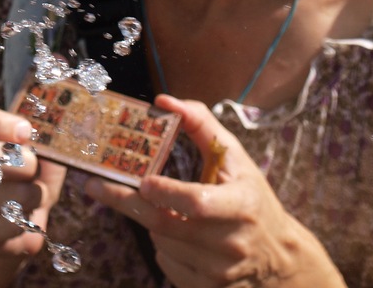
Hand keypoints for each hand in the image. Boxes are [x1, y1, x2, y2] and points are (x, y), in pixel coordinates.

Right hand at [0, 102, 66, 287]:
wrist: (17, 222)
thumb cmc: (28, 177)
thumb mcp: (39, 152)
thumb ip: (43, 141)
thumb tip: (53, 140)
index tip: (26, 132)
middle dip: (23, 163)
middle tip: (36, 169)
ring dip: (30, 196)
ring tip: (33, 197)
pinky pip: (3, 223)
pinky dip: (24, 222)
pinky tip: (23, 218)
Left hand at [85, 96, 343, 287]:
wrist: (278, 256)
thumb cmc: (251, 197)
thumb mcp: (234, 158)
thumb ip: (200, 124)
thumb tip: (164, 101)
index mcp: (241, 206)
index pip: (197, 203)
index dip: (166, 192)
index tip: (142, 179)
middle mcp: (230, 243)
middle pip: (165, 224)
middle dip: (126, 203)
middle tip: (94, 186)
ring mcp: (218, 272)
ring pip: (162, 242)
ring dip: (149, 220)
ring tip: (156, 205)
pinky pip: (167, 263)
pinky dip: (162, 244)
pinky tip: (175, 232)